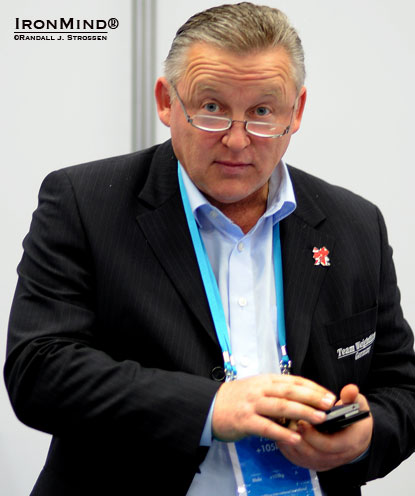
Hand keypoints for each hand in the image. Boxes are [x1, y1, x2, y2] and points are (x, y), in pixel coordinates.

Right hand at [212, 374, 335, 444]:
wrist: (211, 405)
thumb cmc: (238, 398)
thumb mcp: (258, 388)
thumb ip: (278, 392)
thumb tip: (305, 398)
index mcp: (266, 380)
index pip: (294, 381)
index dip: (313, 387)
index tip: (329, 395)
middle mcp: (260, 389)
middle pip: (290, 391)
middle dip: (312, 397)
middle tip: (330, 404)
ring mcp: (252, 404)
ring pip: (281, 406)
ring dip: (302, 412)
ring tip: (319, 419)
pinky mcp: (245, 420)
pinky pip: (266, 427)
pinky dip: (282, 433)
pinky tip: (295, 438)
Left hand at [279, 384, 372, 470]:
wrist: (357, 437)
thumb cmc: (355, 419)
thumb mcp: (357, 406)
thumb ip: (352, 397)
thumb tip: (350, 389)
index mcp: (349, 443)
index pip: (329, 446)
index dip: (313, 435)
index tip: (302, 420)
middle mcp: (337, 457)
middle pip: (313, 454)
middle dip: (298, 438)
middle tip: (287, 422)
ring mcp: (324, 462)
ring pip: (303, 457)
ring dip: (290, 442)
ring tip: (282, 426)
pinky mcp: (313, 463)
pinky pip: (297, 459)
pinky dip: (287, 447)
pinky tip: (281, 433)